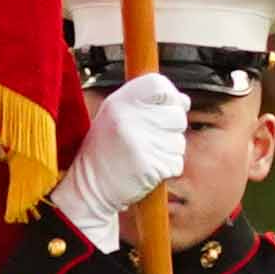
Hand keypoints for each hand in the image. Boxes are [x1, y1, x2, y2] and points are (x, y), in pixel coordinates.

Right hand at [48, 74, 187, 241]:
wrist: (89, 189)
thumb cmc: (106, 151)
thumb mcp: (117, 117)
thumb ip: (147, 104)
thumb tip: (185, 101)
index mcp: (118, 102)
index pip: (159, 84)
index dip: (169, 96)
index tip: (162, 108)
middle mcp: (129, 118)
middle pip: (177, 114)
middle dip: (170, 129)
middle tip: (146, 139)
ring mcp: (141, 142)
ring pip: (179, 141)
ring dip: (168, 151)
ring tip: (143, 155)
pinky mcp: (150, 166)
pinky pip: (176, 163)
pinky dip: (167, 169)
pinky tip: (147, 169)